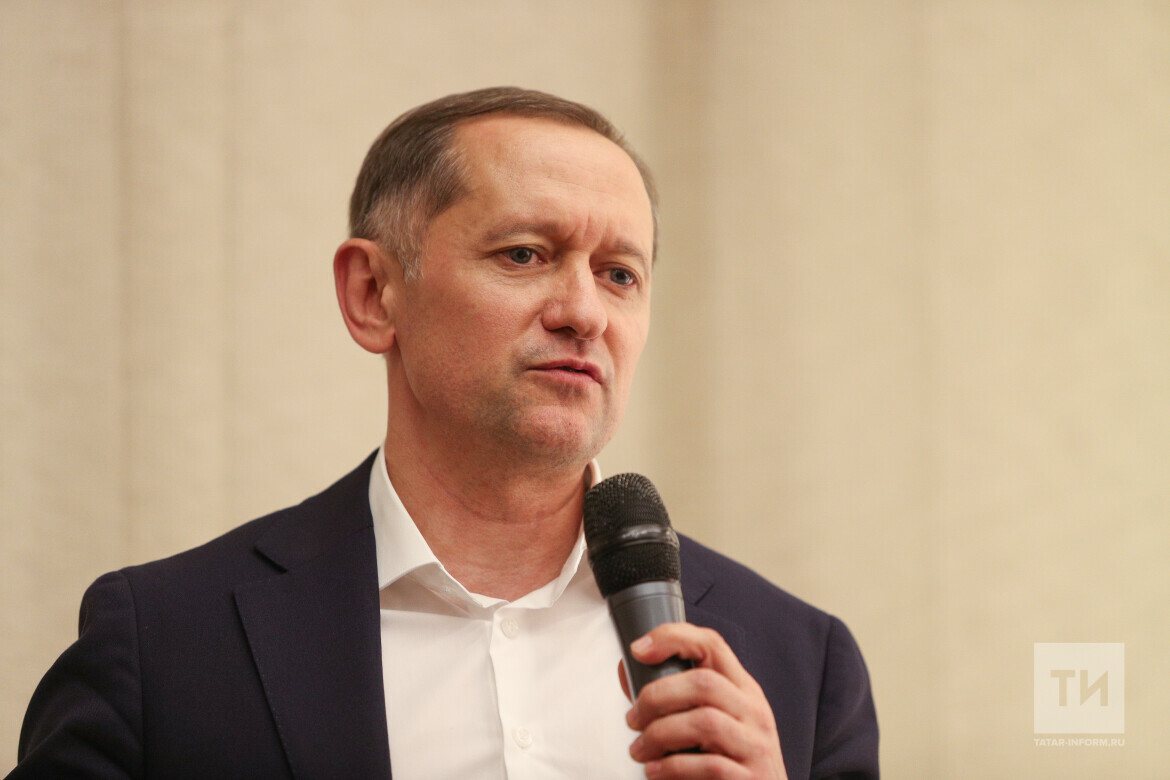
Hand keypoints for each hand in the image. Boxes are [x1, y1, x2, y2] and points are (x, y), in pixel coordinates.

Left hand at [620, 623, 787, 779]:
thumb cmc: (729, 761)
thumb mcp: (708, 723)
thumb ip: (670, 699)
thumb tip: (627, 669)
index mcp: (741, 689)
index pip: (712, 644)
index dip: (673, 637)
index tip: (638, 649)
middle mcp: (753, 711)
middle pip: (704, 683)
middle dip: (656, 697)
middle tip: (633, 719)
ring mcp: (755, 745)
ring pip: (705, 722)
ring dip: (660, 735)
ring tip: (640, 750)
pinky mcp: (750, 778)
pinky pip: (710, 765)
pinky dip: (673, 767)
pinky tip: (656, 771)